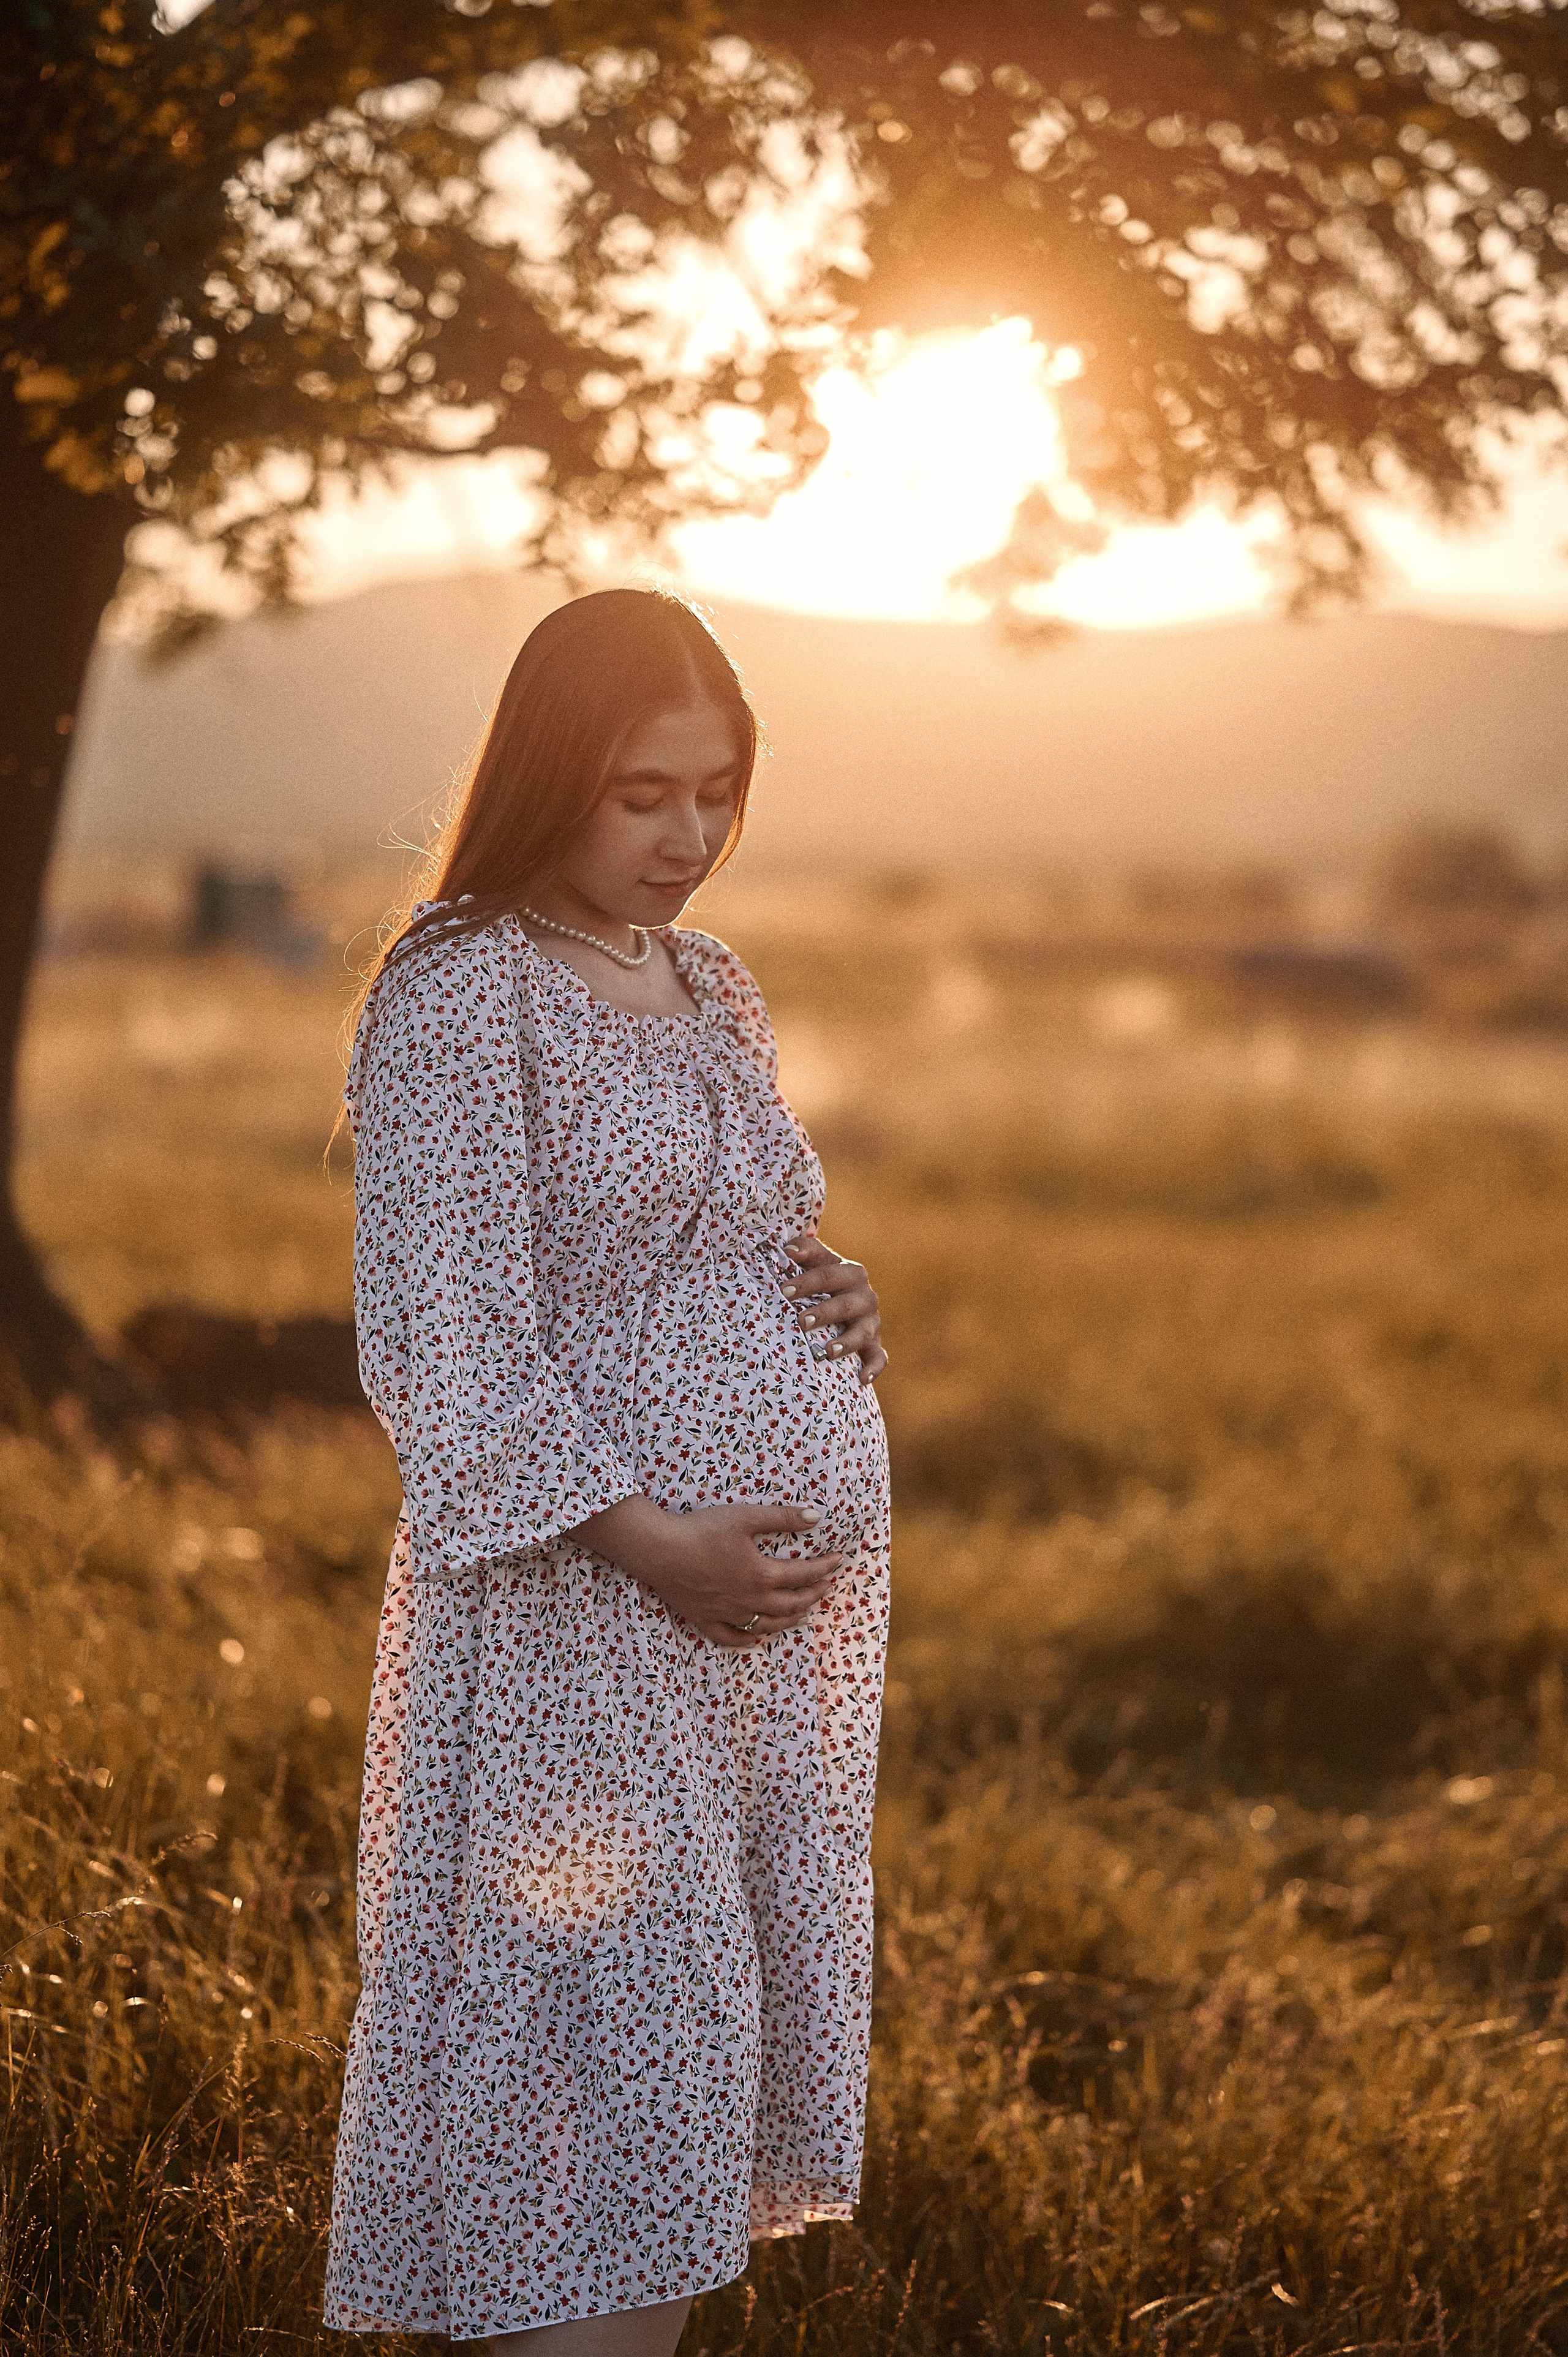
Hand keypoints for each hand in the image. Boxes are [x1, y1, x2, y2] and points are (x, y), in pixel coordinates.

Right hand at [570, 1494, 845, 1649]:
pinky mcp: (705, 1619)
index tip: (839, 1561)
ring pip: (766, 1626)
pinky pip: (731, 1638)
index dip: (824, 1568)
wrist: (658, 1550)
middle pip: (790, 1604)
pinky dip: (747, 1640)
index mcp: (762, 1575)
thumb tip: (818, 1517)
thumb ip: (783, 1518)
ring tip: (803, 1615)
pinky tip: (756, 1639)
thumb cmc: (702, 1530)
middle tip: (826, 1587)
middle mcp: (749, 1600)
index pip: (803, 1574)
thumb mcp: (746, 1517)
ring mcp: (727, 1614)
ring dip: (789, 1621)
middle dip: (813, 1595)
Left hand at [781, 1235, 887, 1384]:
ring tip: (828, 1350)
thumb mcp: (818, 1261)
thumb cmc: (824, 1279)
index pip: (828, 1275)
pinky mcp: (875, 1344)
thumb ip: (805, 1250)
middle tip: (801, 1321)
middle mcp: (866, 1296)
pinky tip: (862, 1379)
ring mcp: (872, 1322)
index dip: (806, 1282)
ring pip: (863, 1332)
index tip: (783, 1291)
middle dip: (824, 1312)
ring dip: (847, 1342)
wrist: (846, 1297)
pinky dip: (873, 1368)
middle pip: (845, 1304)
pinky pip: (879, 1357)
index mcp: (851, 1273)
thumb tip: (788, 1248)